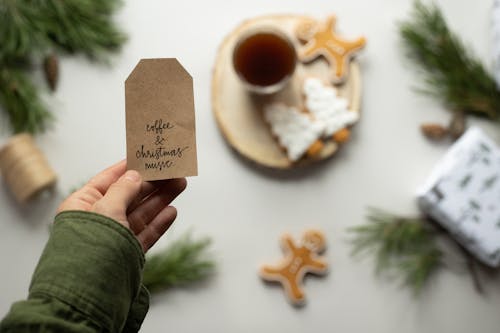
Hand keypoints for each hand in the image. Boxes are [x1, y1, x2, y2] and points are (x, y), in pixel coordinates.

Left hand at [58, 160, 186, 251]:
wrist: (89, 293)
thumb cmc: (91, 247)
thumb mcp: (106, 209)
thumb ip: (123, 190)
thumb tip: (135, 175)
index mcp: (82, 205)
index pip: (108, 180)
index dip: (128, 168)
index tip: (146, 157)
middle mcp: (98, 219)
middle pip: (129, 195)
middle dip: (152, 183)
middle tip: (172, 170)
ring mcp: (114, 236)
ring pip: (141, 213)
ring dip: (160, 199)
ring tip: (180, 184)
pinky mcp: (127, 252)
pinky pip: (145, 233)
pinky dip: (159, 222)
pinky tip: (172, 211)